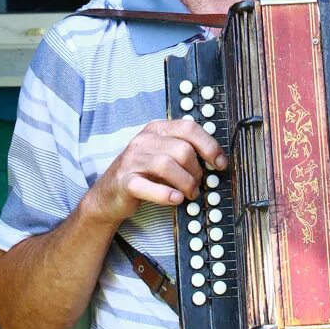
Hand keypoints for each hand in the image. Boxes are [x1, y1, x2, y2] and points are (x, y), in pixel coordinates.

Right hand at [84, 119, 227, 225]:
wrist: (109, 194)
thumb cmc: (144, 173)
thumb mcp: (164, 154)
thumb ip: (186, 150)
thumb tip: (217, 159)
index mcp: (157, 128)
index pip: (189, 128)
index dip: (210, 146)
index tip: (220, 163)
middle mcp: (144, 140)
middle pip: (182, 150)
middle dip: (197, 171)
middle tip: (198, 184)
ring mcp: (132, 159)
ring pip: (168, 166)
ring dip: (186, 183)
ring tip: (189, 194)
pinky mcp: (125, 181)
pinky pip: (148, 186)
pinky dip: (166, 194)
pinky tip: (176, 199)